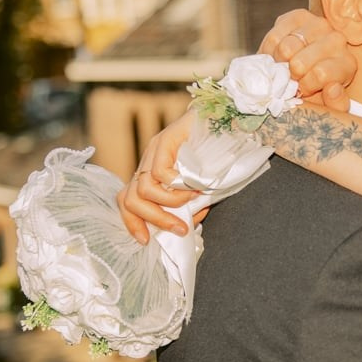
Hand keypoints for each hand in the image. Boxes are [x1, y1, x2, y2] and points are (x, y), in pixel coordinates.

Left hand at [117, 120, 209, 243]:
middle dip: (153, 220)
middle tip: (179, 229)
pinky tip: (197, 187)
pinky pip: (161, 174)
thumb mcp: (199, 189)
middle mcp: (149, 161)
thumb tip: (182, 227)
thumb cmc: (220, 156)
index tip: (146, 240)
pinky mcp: (165, 138)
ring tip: (193, 203)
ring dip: (169, 205)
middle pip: (130, 199)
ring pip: (143, 189)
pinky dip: (179, 188)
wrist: (233, 121)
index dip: (132, 222)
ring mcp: (155, 148)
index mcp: (152, 173)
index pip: (128, 200)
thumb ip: (188, 206)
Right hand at [259, 8, 354, 109]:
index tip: (302, 91)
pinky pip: (274, 37)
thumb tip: (333, 88)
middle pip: (299, 62)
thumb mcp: (328, 107)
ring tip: (284, 70)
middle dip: (289, 77)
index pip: (320, 74)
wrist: (300, 76)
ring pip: (286, 48)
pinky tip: (277, 58)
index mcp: (347, 64)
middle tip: (290, 80)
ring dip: (279, 64)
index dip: (304, 87)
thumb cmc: (316, 95)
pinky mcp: (298, 16)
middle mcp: (337, 40)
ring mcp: (318, 24)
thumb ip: (335, 104)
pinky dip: (269, 52)